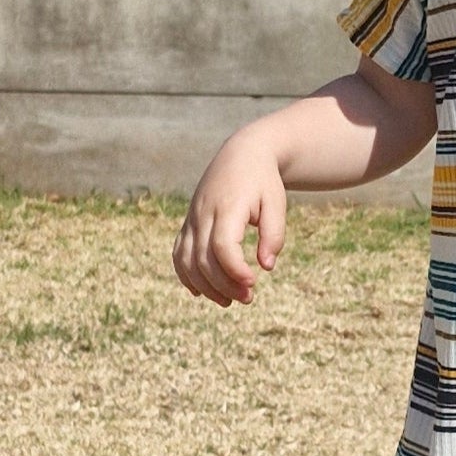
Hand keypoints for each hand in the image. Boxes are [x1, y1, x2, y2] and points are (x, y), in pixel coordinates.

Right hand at [173, 127, 288, 304]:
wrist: (242, 154)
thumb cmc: (263, 181)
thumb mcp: (277, 203)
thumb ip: (274, 234)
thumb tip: (266, 267)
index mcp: (228, 206)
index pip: (222, 246)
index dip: (235, 271)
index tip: (253, 283)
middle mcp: (204, 213)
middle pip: (204, 260)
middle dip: (225, 286)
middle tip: (248, 298)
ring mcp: (192, 219)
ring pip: (187, 261)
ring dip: (205, 287)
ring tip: (229, 301)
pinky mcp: (188, 223)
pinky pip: (179, 254)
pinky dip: (186, 276)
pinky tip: (201, 292)